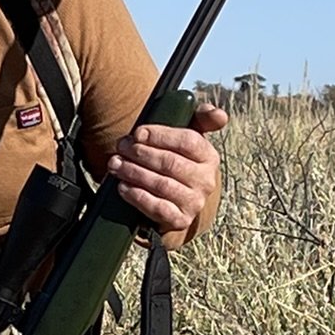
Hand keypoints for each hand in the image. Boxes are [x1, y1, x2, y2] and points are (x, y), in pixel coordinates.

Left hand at [106, 102, 228, 241]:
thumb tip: (219, 114)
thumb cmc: (178, 160)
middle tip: (120, 147)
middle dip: (140, 153)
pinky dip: (137, 196)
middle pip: (170, 163)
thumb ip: (202, 118)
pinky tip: (123, 187)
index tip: (138, 133)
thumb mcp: (190, 137)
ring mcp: (195, 202)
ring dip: (134, 173)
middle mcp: (206, 181)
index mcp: (209, 156)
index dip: (160, 136)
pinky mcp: (181, 220)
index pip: (187, 140)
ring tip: (115, 165)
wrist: (177, 200)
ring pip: (161, 185)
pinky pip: (157, 208)